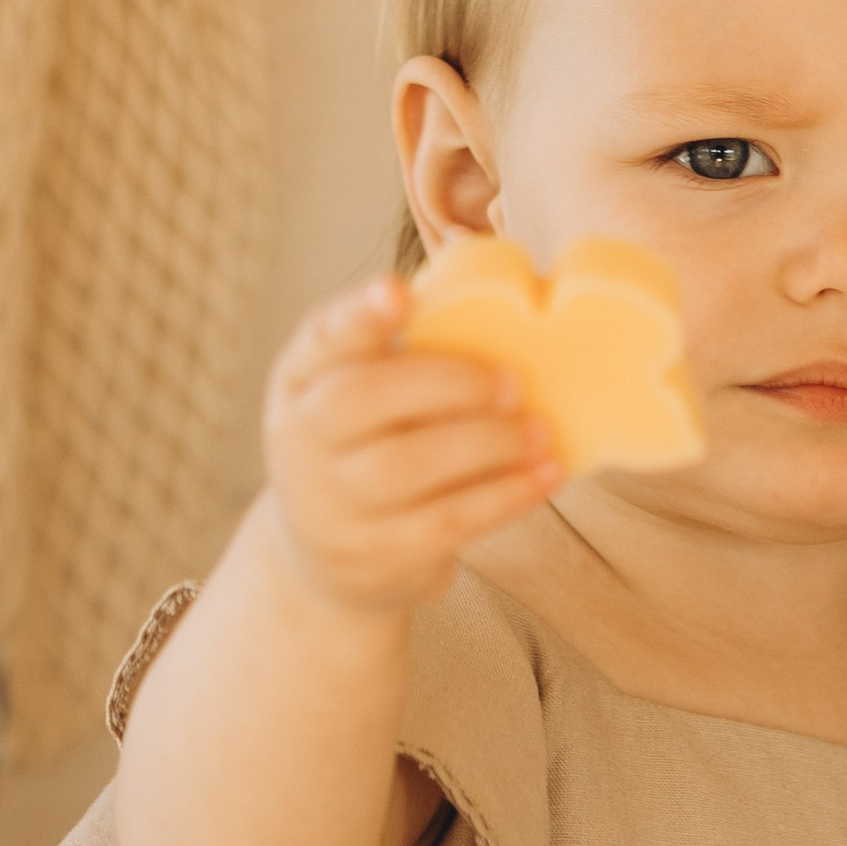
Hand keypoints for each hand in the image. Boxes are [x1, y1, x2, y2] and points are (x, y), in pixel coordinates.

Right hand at [263, 276, 560, 621]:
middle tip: (513, 382)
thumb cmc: (369, 443)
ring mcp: (332, 504)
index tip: (401, 291)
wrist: (328, 556)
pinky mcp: (377, 555)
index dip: (360, 314)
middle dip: (445, 383)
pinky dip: (504, 496)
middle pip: (360, 399)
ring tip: (540, 430)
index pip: (322, 337)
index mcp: (301, 378)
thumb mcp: (359, 391)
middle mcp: (302, 438)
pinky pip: (445, 523)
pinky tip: (545, 475)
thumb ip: (411, 349)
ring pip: (405, 466)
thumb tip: (518, 289)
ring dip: (487, 443)